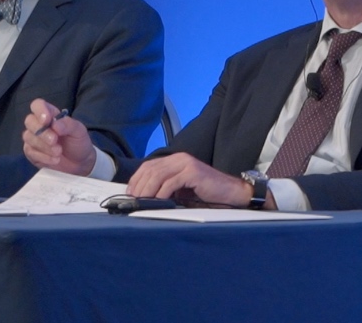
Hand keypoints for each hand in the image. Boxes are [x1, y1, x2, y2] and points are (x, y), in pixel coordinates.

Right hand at [22, 98, 94, 175]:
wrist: (80, 163)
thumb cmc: (78, 142)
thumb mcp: (79, 131)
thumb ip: (68, 125)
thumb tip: (54, 124)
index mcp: (50, 114)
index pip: (37, 105)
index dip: (39, 110)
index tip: (46, 120)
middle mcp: (39, 124)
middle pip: (29, 121)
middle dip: (42, 132)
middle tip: (54, 140)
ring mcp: (33, 139)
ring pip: (28, 137)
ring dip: (44, 146)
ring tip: (58, 152)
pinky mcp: (32, 153)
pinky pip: (30, 152)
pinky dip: (43, 157)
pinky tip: (55, 160)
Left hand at [127, 153, 272, 208]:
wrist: (231, 193)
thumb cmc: (207, 194)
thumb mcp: (181, 190)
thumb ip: (166, 189)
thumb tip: (144, 198)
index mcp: (175, 160)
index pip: (148, 166)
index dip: (136, 179)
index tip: (129, 193)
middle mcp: (179, 158)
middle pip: (150, 169)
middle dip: (139, 186)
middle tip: (133, 200)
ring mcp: (186, 164)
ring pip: (158, 175)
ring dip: (147, 190)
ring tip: (142, 202)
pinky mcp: (193, 172)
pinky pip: (170, 183)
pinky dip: (161, 193)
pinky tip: (157, 201)